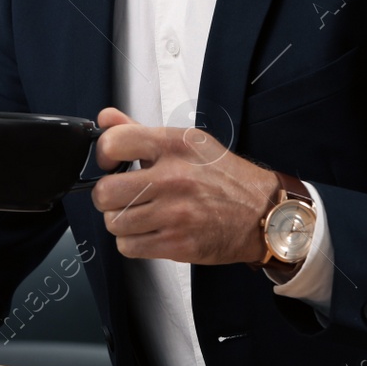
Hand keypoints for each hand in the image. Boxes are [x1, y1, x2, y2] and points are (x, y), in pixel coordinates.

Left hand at [91, 107, 278, 264]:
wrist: (262, 212)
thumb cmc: (225, 176)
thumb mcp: (187, 142)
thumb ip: (140, 131)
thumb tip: (105, 118)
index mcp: (173, 146)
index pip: (113, 143)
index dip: (104, 154)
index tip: (111, 162)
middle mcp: (173, 178)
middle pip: (105, 192)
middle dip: (107, 195)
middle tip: (122, 194)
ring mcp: (175, 213)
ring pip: (114, 222)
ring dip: (120, 221)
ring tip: (139, 214)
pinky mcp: (177, 244)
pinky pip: (128, 247)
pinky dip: (132, 242)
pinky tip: (148, 231)